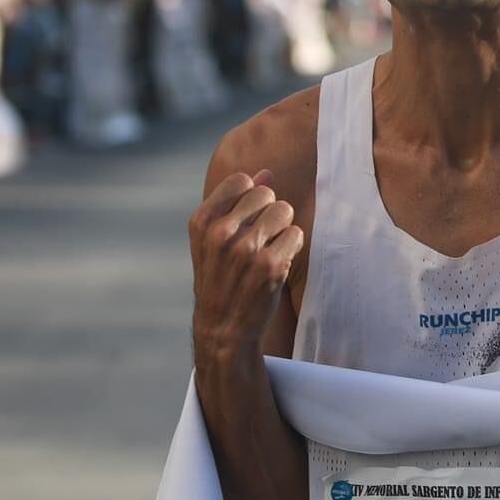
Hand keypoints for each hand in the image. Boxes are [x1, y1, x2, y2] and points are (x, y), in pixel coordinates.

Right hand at [189, 171, 302, 358]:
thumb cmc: (220, 277)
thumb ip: (236, 203)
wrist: (223, 327)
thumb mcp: (213, 239)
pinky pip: (296, 234)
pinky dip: (292, 247)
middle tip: (261, 237)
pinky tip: (277, 262)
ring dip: (283, 229)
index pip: (241, 181)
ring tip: (269, 249)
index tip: (248, 218)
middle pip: (267, 194)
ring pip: (284, 211)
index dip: (252, 196)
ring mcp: (246, 249)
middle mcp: (221, 232)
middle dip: (270, 212)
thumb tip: (266, 172)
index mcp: (202, 221)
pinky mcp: (270, 265)